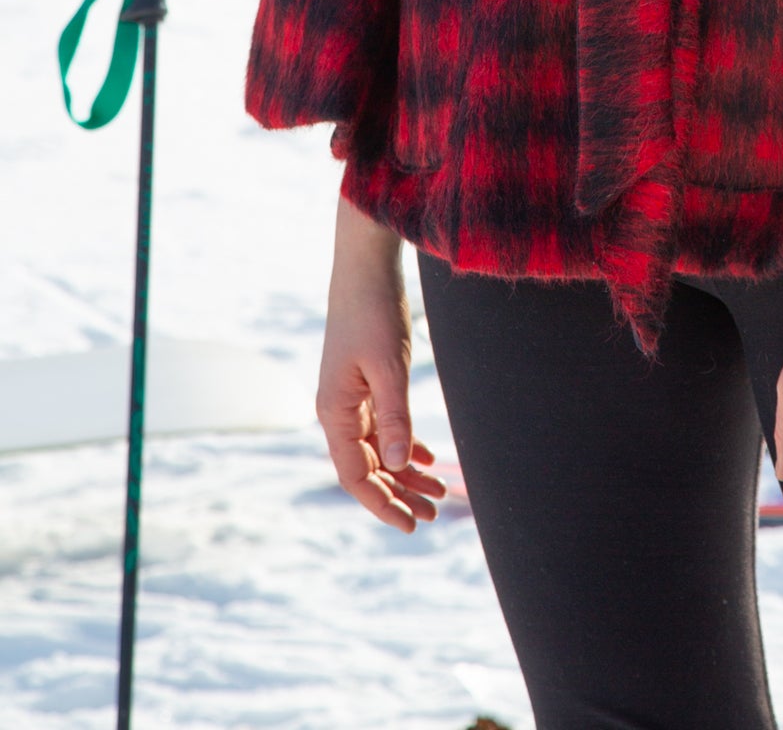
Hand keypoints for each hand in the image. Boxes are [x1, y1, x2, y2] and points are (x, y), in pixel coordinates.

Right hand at [315, 192, 446, 531]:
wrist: (365, 267)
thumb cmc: (374, 312)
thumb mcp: (389, 367)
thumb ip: (395, 417)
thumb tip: (399, 465)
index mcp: (335, 412)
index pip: (355, 476)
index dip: (382, 504)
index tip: (412, 524)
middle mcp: (338, 411)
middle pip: (368, 468)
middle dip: (399, 493)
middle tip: (435, 513)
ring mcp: (350, 398)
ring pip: (378, 449)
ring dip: (404, 472)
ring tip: (439, 492)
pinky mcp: (365, 383)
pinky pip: (382, 427)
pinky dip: (403, 444)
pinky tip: (427, 458)